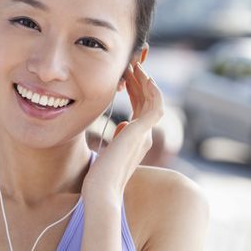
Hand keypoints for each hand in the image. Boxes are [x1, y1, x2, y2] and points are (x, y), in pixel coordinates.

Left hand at [82, 62, 163, 202]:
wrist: (101, 189)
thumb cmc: (99, 176)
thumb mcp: (108, 151)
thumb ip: (117, 138)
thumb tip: (122, 124)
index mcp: (134, 140)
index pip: (138, 110)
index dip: (133, 93)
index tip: (125, 79)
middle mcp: (143, 136)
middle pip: (145, 103)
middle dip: (139, 84)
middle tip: (132, 66)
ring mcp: (144, 135)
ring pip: (152, 102)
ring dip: (145, 82)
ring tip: (137, 66)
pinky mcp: (142, 133)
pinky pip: (155, 107)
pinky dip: (153, 91)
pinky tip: (145, 77)